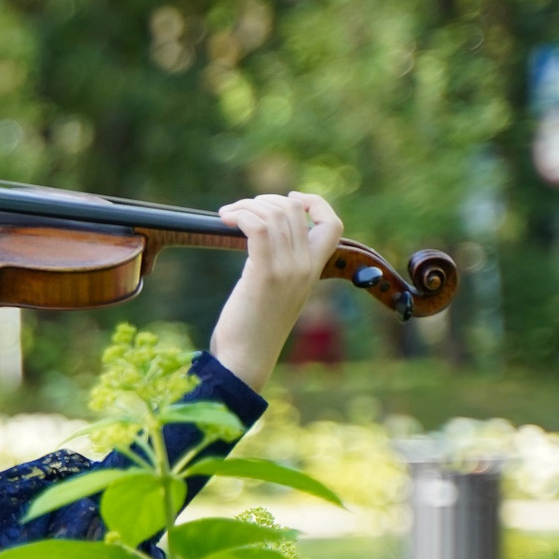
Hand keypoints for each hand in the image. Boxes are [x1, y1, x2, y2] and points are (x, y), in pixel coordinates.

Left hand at [208, 191, 342, 390]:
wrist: (246, 360)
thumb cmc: (253, 329)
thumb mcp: (277, 292)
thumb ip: (280, 266)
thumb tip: (262, 236)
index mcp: (314, 271)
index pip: (334, 225)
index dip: (315, 203)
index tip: (290, 199)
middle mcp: (306, 267)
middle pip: (294, 211)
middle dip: (264, 201)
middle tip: (241, 210)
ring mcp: (288, 269)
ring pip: (274, 214)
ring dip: (246, 206)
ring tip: (228, 214)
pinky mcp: (264, 273)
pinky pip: (257, 226)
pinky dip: (240, 215)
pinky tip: (224, 220)